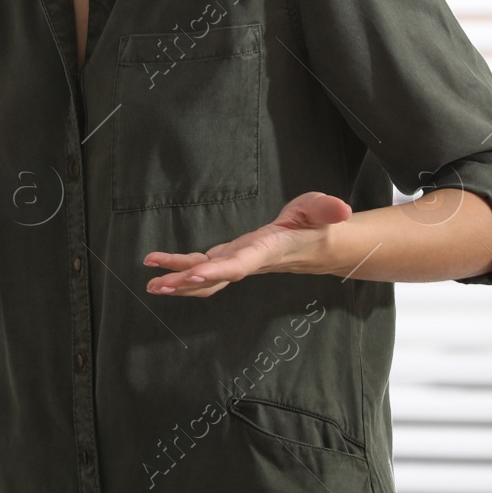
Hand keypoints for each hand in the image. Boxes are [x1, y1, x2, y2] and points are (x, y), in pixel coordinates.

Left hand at [141, 191, 352, 297]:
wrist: (318, 245)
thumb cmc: (317, 225)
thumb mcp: (322, 209)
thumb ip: (327, 208)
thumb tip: (339, 207)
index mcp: (266, 250)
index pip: (239, 264)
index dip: (217, 270)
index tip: (193, 274)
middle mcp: (248, 261)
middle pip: (215, 277)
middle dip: (186, 282)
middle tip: (158, 285)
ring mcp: (237, 262)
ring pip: (205, 277)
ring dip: (178, 280)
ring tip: (151, 282)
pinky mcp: (230, 258)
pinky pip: (202, 267)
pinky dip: (181, 268)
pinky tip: (160, 266)